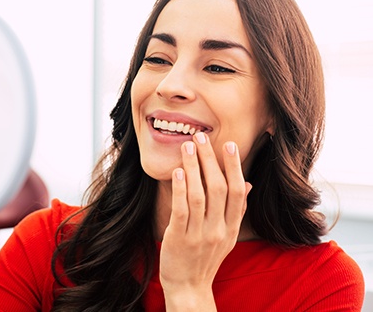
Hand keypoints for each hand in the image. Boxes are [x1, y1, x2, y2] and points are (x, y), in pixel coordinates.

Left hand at [159, 133, 251, 310]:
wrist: (189, 287)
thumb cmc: (206, 257)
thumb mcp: (227, 236)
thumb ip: (236, 210)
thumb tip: (247, 183)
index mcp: (231, 228)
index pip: (237, 192)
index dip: (234, 167)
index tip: (228, 145)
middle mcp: (218, 230)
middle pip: (219, 189)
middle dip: (210, 160)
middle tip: (201, 137)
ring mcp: (199, 235)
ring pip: (200, 196)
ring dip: (194, 168)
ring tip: (187, 147)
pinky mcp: (179, 239)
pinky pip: (181, 210)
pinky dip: (180, 189)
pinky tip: (178, 172)